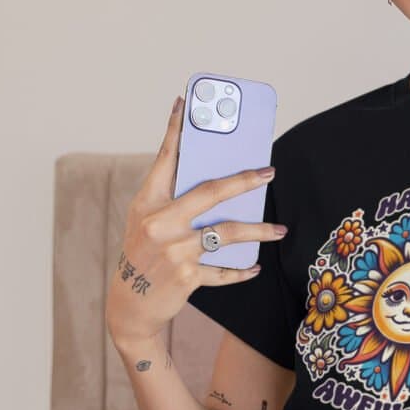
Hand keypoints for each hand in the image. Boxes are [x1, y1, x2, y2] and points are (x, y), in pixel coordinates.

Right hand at [105, 95, 284, 347]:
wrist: (129, 306)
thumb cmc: (144, 255)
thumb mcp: (148, 222)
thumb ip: (174, 201)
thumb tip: (218, 180)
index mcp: (147, 203)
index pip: (164, 159)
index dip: (176, 130)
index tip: (185, 103)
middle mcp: (160, 223)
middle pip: (211, 192)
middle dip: (244, 180)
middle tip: (269, 172)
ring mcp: (174, 250)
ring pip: (227, 232)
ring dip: (259, 231)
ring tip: (280, 230)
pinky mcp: (186, 275)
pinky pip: (224, 269)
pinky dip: (242, 270)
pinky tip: (255, 267)